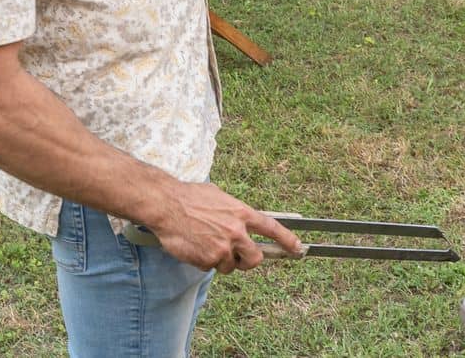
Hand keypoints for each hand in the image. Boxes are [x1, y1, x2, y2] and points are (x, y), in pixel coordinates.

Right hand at [144, 181, 303, 272]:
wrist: (167, 205)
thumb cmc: (190, 197)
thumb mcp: (219, 197)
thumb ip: (234, 212)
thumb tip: (241, 221)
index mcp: (241, 213)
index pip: (272, 228)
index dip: (287, 240)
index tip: (298, 248)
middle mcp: (236, 231)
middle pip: (256, 258)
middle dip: (248, 260)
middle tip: (238, 256)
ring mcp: (223, 247)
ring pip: (230, 266)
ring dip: (221, 260)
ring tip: (205, 244)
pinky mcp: (208, 260)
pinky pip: (211, 268)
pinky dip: (204, 261)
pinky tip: (194, 246)